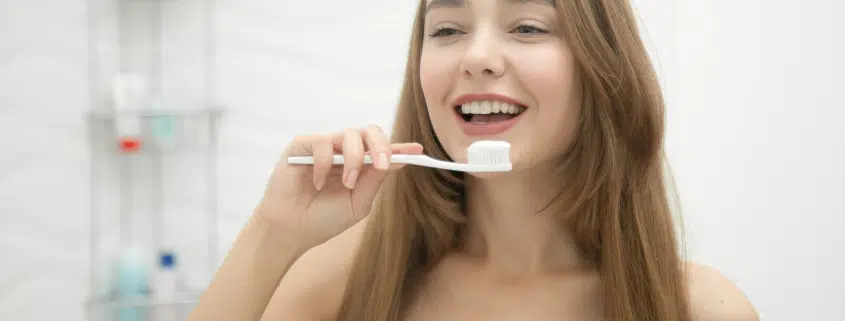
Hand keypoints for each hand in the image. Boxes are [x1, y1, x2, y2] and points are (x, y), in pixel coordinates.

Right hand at [254, 125, 423, 249]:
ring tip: (348, 183)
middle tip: (383, 165)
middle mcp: (343, 152)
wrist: (291, 230)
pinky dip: (325, 163)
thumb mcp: (357, 204)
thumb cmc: (323, 219)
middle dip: (381, 146)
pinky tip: (319, 183)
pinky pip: (322, 142)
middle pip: (369, 132)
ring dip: (354, 159)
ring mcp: (323, 147)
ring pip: (349, 134)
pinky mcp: (302, 145)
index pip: (382, 150)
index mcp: (359, 166)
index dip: (400, 148)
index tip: (417, 151)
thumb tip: (396, 161)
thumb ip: (374, 181)